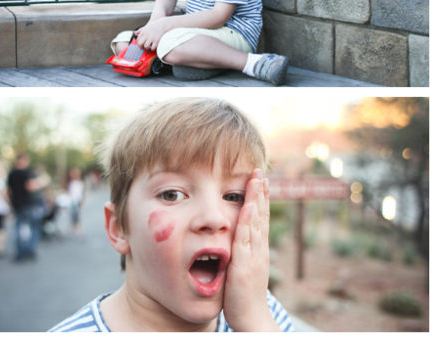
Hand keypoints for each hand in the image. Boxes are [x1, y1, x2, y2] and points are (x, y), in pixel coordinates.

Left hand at [134, 18, 168, 50]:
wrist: (163, 24)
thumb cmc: (155, 25)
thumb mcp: (147, 26)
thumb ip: (140, 30)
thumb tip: (134, 33)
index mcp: (143, 31)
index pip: (138, 39)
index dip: (138, 43)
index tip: (140, 45)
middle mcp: (146, 35)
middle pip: (140, 43)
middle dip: (140, 47)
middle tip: (142, 48)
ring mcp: (151, 38)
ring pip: (146, 46)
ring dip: (147, 48)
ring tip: (148, 47)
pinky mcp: (157, 41)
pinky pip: (153, 47)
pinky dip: (153, 49)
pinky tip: (153, 47)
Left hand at [223, 169, 277, 330]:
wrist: (250, 318)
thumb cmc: (241, 296)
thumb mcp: (240, 268)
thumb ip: (236, 253)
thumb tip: (229, 240)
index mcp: (256, 249)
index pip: (258, 219)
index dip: (259, 200)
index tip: (258, 181)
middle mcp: (258, 249)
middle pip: (261, 216)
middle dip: (261, 193)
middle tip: (261, 172)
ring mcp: (253, 255)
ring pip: (256, 223)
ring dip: (257, 200)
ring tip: (258, 180)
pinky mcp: (244, 264)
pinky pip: (246, 239)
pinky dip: (248, 221)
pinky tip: (248, 207)